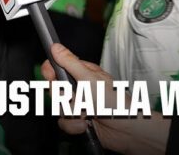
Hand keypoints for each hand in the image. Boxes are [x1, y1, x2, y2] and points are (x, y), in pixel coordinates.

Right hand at [42, 43, 168, 154]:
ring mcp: (77, 105)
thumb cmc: (116, 103)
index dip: (51, 72)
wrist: (127, 131)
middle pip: (54, 88)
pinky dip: (74, 125)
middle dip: (64, 96)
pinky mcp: (76, 121)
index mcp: (81, 73)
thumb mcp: (90, 79)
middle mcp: (78, 88)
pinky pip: (63, 122)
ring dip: (72, 112)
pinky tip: (85, 124)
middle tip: (76, 97)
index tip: (51, 76)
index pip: (57, 67)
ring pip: (58, 107)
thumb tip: (55, 46)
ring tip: (87, 113)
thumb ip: (70, 63)